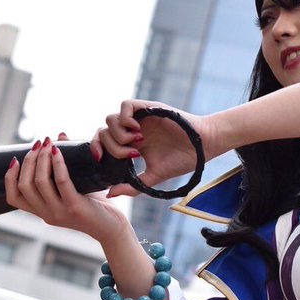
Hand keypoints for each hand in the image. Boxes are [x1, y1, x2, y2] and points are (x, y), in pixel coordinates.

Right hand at [4, 134, 128, 245]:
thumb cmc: (93, 205)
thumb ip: (62, 166)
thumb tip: (59, 136)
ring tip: (48, 143)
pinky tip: (58, 150)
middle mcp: (46, 214)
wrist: (112, 228)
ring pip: (39, 182)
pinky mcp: (75, 207)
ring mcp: (59, 212)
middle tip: (39, 144)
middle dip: (29, 160)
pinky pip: (61, 181)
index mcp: (41, 212)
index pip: (13, 197)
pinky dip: (57, 163)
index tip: (15, 159)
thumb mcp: (73, 187)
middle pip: (24, 185)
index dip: (9, 177)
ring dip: (42, 158)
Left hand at [94, 100, 216, 197]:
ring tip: (136, 144)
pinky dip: (125, 118)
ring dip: (118, 134)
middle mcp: (132, 130)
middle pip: (104, 131)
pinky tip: (137, 132)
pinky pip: (126, 105)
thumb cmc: (183, 160)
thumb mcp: (154, 177)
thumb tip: (109, 194)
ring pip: (111, 119)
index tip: (100, 160)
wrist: (203, 146)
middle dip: (111, 146)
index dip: (96, 149)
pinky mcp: (148, 108)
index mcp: (130, 144)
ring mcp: (139, 118)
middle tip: (131, 156)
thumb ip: (132, 186)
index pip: (103, 142)